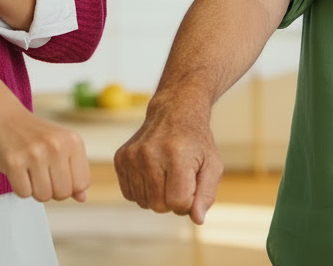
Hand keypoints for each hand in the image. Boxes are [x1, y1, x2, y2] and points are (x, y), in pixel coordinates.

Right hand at [0, 99, 90, 202]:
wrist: (2, 116)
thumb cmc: (32, 133)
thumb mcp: (60, 145)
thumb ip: (74, 171)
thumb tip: (82, 197)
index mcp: (72, 141)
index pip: (82, 183)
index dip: (70, 187)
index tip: (59, 177)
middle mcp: (56, 145)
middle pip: (63, 193)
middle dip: (51, 190)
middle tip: (42, 175)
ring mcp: (35, 153)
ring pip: (43, 196)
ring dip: (35, 190)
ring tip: (30, 171)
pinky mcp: (14, 162)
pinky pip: (24, 193)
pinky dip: (20, 187)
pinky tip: (18, 171)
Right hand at [114, 100, 222, 224]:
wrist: (174, 113)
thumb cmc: (196, 143)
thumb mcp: (212, 166)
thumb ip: (207, 194)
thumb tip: (196, 219)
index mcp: (175, 155)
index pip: (178, 202)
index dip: (188, 202)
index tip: (192, 185)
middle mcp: (149, 154)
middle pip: (159, 205)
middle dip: (172, 200)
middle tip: (179, 179)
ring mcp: (131, 155)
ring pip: (143, 202)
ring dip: (157, 196)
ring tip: (166, 174)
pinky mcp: (120, 158)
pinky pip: (129, 194)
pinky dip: (142, 191)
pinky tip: (152, 173)